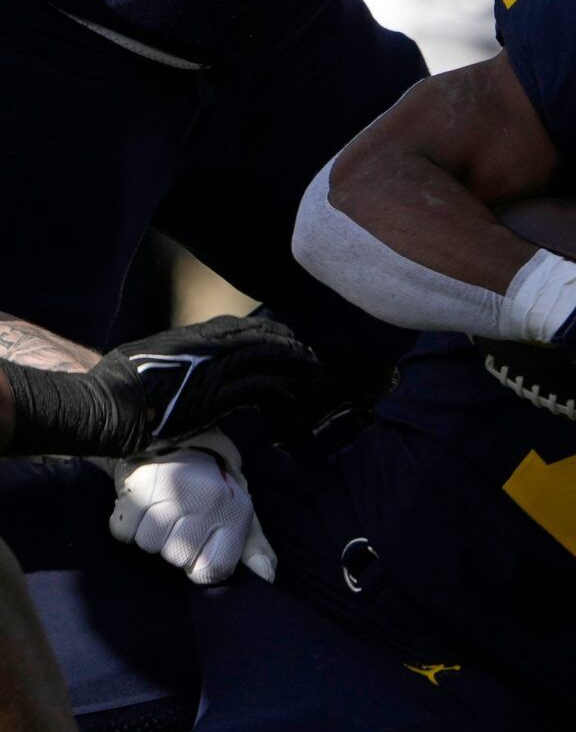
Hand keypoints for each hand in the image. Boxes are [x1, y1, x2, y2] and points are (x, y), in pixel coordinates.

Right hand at [4, 315, 320, 458]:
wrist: (106, 405)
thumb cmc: (114, 384)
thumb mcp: (145, 355)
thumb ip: (170, 355)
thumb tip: (175, 360)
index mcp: (192, 336)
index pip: (238, 327)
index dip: (264, 332)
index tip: (280, 337)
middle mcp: (209, 347)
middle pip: (261, 338)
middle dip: (287, 346)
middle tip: (306, 354)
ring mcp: (216, 369)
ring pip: (269, 359)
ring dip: (295, 365)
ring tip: (312, 371)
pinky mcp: (219, 396)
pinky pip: (261, 390)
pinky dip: (281, 394)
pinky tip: (292, 401)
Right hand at [107, 430, 275, 585]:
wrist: (178, 436)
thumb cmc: (212, 481)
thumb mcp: (240, 508)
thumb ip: (253, 545)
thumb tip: (266, 577)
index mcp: (234, 507)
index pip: (214, 568)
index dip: (203, 564)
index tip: (203, 545)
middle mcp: (204, 500)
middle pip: (178, 558)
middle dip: (176, 546)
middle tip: (181, 519)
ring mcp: (168, 494)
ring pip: (150, 546)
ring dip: (152, 533)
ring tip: (163, 507)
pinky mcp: (135, 489)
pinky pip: (124, 532)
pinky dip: (128, 524)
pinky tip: (143, 504)